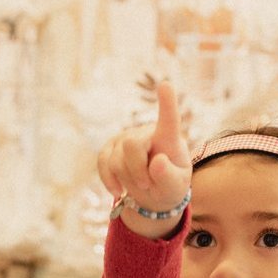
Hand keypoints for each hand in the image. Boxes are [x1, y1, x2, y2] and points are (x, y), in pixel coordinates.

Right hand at [97, 82, 190, 228]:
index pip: (169, 119)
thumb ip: (169, 177)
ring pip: (115, 159)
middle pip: (132, 145)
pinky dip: (109, 179)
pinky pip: (102, 162)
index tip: (165, 84)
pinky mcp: (110, 148)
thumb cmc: (169, 185)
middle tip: (147, 184)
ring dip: (126, 178)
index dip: (167, 103)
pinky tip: (118, 190)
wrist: (154, 193)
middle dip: (137, 170)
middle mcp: (146, 132)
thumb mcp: (175, 187)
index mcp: (169, 138)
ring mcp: (125, 138)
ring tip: (141, 184)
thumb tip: (157, 161)